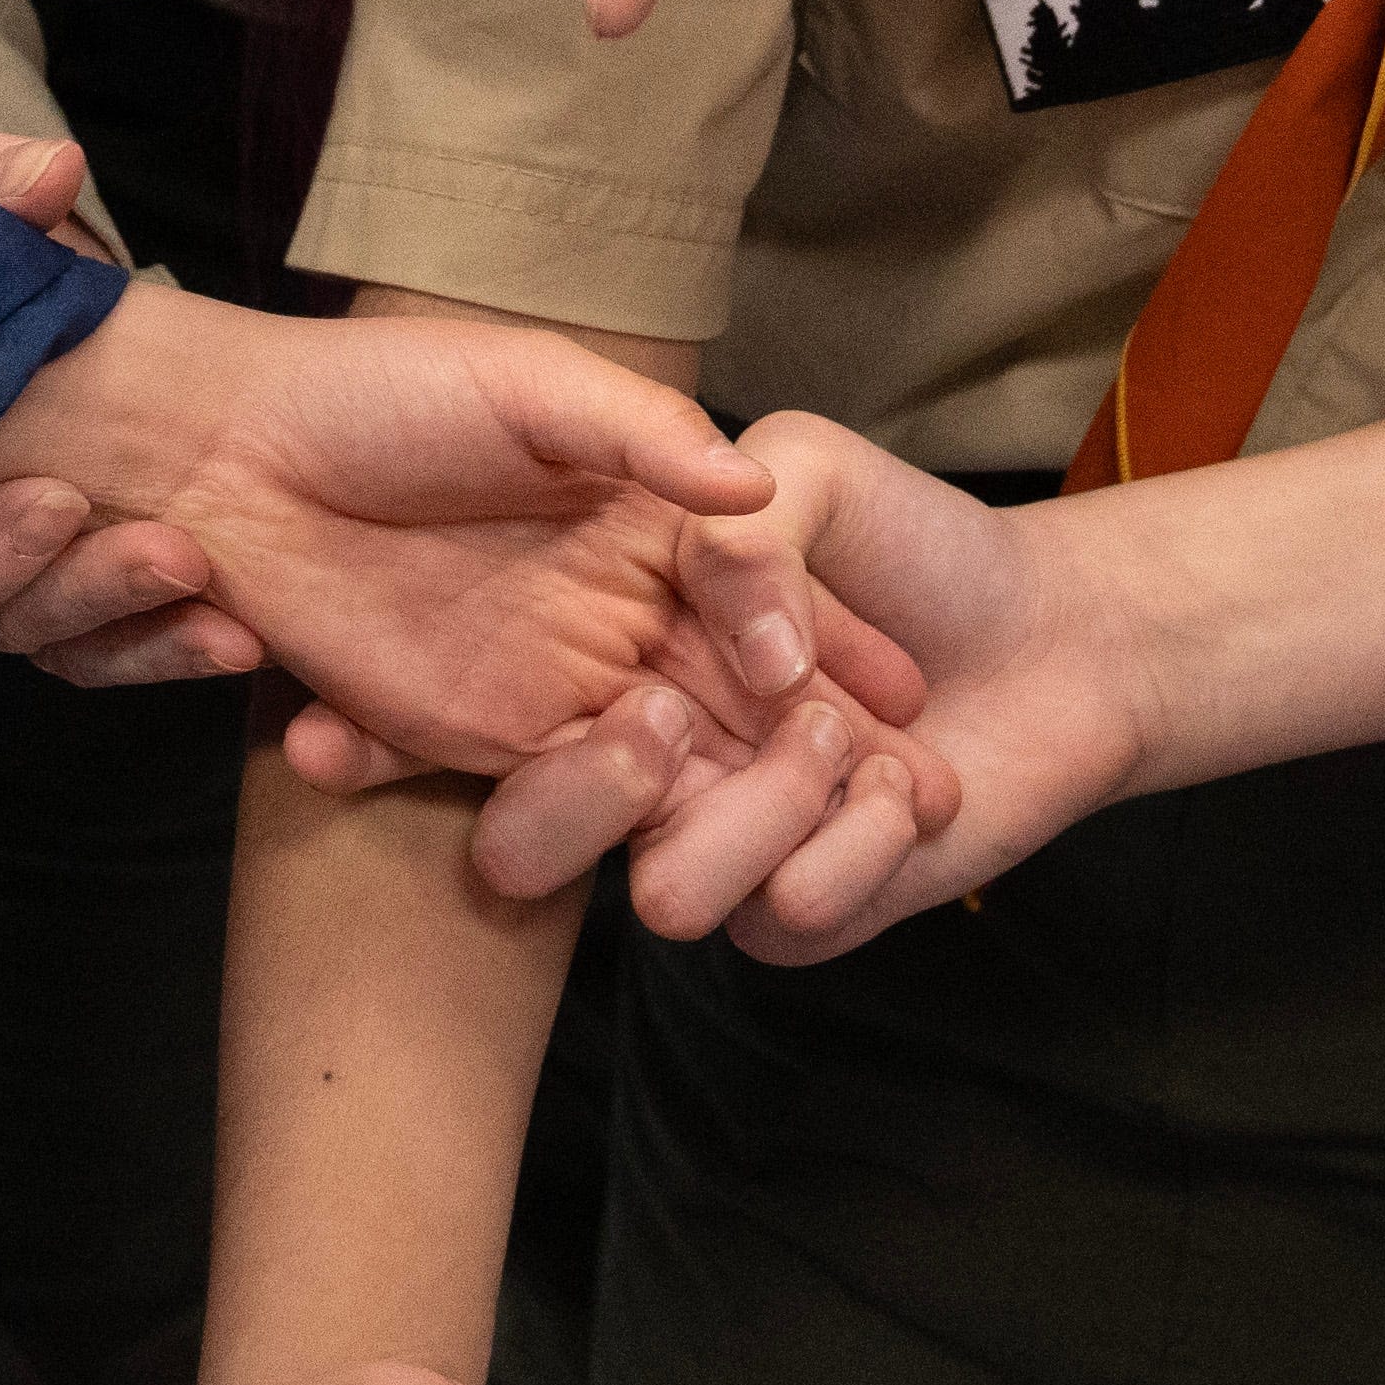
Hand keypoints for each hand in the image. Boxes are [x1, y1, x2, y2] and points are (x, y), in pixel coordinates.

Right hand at [0, 119, 249, 678]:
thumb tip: (50, 175)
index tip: (56, 498)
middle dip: (24, 580)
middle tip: (98, 513)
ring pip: (20, 632)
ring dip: (107, 615)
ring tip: (193, 568)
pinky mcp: (51, 577)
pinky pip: (92, 645)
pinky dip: (154, 646)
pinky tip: (231, 632)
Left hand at [0, 292, 946, 788]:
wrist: (226, 453)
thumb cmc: (383, 391)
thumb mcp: (530, 385)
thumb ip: (644, 436)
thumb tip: (757, 495)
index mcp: (648, 522)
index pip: (767, 599)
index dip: (836, 650)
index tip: (909, 705)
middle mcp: (613, 609)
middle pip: (734, 700)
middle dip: (810, 756)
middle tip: (897, 810)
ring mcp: (543, 680)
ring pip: (657, 765)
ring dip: (715, 808)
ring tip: (788, 852)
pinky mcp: (464, 737)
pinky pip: (542, 796)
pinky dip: (589, 822)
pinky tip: (658, 856)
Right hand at [414, 415, 1142, 954]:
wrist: (1070, 635)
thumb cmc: (926, 541)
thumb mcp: (810, 469)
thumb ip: (717, 513)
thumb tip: (694, 599)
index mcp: (619, 653)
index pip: (479, 710)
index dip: (386, 735)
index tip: (314, 748)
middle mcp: (654, 754)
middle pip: (539, 827)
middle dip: (557, 804)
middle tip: (623, 743)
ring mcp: (729, 837)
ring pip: (661, 883)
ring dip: (741, 818)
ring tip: (839, 744)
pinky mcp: (811, 902)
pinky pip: (784, 914)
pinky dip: (843, 855)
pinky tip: (911, 792)